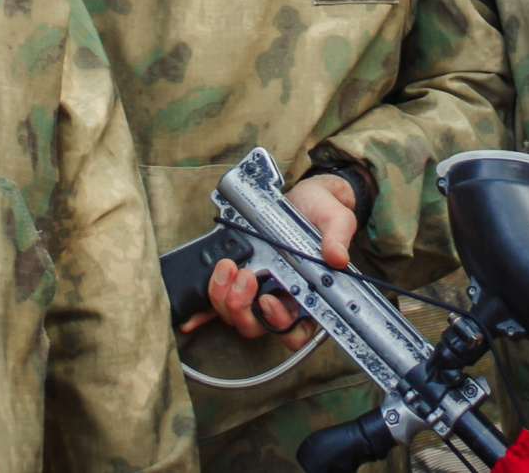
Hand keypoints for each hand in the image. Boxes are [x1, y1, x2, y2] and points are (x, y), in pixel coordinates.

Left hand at [175, 176, 359, 345]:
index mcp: (308, 295)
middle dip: (243, 308)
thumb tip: (337, 256)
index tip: (268, 301)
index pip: (296, 331)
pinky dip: (203, 311)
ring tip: (226, 267)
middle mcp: (281, 298)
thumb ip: (337, 236)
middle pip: (257, 326)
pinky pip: (217, 303)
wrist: (304, 196)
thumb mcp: (336, 218)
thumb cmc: (322, 212)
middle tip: (245, 276)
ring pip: (235, 314)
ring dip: (224, 297)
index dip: (280, 325)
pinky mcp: (236, 278)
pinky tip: (190, 315)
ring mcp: (256, 290)